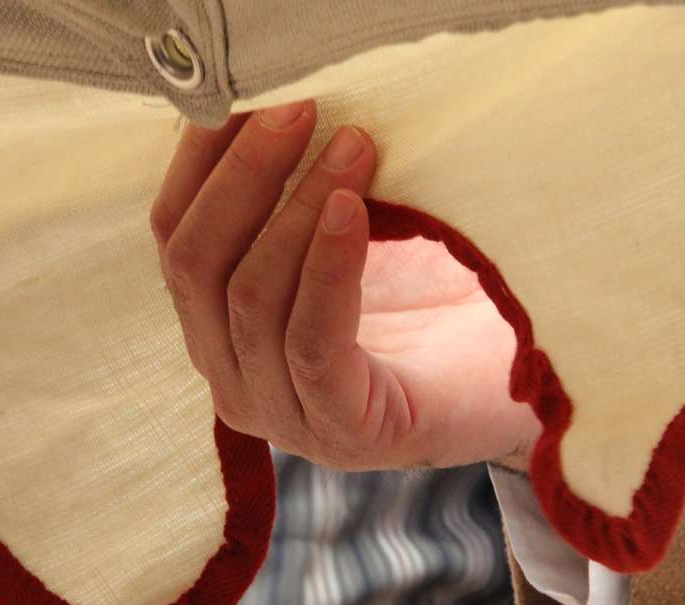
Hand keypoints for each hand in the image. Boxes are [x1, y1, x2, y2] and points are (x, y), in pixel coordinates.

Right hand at [150, 99, 541, 470]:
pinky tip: (352, 210)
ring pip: (251, 299)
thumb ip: (298, 198)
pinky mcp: (343, 430)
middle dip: (242, 176)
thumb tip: (277, 102)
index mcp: (219, 332)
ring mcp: (282, 414)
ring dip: (297, 208)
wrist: (509, 392)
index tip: (242, 94)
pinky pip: (312, 342)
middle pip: (196, 268)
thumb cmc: (428, 307)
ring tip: (352, 146)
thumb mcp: (344, 242)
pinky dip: (326, 268)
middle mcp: (234, 379)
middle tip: (298, 108)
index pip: (175, 240)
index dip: (197, 163)